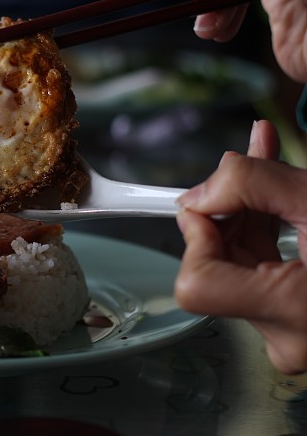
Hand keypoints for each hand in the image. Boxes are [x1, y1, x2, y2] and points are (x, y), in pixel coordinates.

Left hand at [175, 120, 306, 373]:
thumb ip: (252, 185)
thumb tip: (198, 193)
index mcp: (296, 311)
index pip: (197, 283)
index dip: (196, 235)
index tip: (210, 199)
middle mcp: (287, 336)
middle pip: (213, 267)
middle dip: (225, 208)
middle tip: (246, 159)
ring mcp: (288, 332)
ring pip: (233, 265)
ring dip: (244, 209)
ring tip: (263, 156)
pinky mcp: (291, 319)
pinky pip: (257, 268)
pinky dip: (261, 227)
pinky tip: (272, 191)